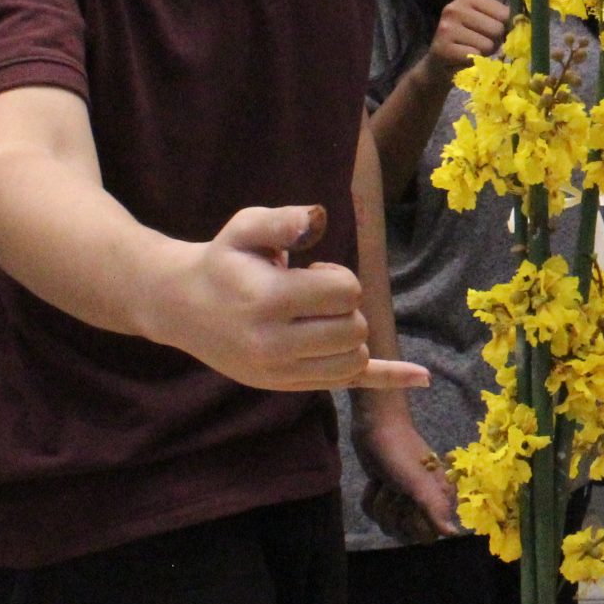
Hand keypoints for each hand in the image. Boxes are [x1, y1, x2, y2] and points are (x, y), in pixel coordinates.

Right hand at [159, 204, 432, 392]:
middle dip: (346, 305)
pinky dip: (387, 379)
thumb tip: (318, 218)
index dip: (338, 275)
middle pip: (354, 327)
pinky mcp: (287, 385)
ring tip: (315, 317)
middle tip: (313, 294)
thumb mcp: (245, 227)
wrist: (182, 307)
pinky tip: (422, 378)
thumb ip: (283, 219)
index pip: (345, 292)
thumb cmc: (224, 261)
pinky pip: (349, 385)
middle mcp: (275, 344)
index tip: (311, 270)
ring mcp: (281, 372)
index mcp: (269, 301)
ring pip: (354, 357)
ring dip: (348, 332)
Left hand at [354, 396, 462, 538]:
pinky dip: (370, 498)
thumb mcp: (418, 483)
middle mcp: (426, 502)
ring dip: (379, 504)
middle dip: (392, 512)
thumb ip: (435, 509)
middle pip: (403, 532)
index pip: (426, 535)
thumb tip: (452, 534)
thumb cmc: (400, 453)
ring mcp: (404, 499)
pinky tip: (375, 482)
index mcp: (440, 500)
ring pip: (386, 523)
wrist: (376, 426)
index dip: (412, 524)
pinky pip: (374, 513)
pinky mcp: (387, 494)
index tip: (408, 504)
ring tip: (384, 483)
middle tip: (394, 488)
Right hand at [417, 0, 511, 80]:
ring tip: (470, 50)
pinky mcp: (443, 48)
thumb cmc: (467, 40)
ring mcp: (447, 27)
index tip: (489, 31)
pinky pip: (475, 56)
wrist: (438, 63)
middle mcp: (454, 8)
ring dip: (484, 53)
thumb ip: (500, 17)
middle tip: (478, 43)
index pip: (504, 12)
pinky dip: (473, 61)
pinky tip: (462, 58)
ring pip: (488, 44)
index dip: (503, 27)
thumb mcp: (482, 21)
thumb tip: (522, 23)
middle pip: (497, 28)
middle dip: (494, 41)